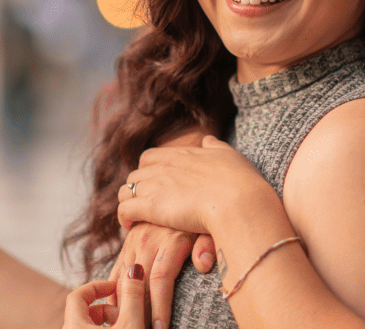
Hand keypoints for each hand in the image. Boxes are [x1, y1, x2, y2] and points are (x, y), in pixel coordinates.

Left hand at [63, 265, 145, 328]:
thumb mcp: (131, 323)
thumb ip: (132, 295)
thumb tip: (134, 271)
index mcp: (75, 326)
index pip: (77, 296)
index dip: (97, 287)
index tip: (113, 287)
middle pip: (83, 310)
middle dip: (107, 307)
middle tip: (124, 311)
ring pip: (88, 325)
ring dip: (109, 320)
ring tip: (127, 324)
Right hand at [104, 223, 216, 328]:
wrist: (183, 189)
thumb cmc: (202, 214)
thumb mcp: (209, 227)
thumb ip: (207, 246)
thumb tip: (203, 264)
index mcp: (170, 240)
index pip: (160, 280)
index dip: (159, 307)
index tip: (160, 328)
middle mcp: (149, 240)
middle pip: (139, 284)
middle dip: (140, 312)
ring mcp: (135, 241)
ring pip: (123, 279)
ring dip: (124, 304)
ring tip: (128, 325)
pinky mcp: (128, 242)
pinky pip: (116, 270)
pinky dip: (113, 290)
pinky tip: (115, 308)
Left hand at [117, 136, 276, 235]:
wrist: (238, 202)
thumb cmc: (240, 182)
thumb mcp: (230, 156)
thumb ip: (215, 147)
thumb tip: (208, 139)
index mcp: (183, 155)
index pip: (150, 157)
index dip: (149, 171)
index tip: (156, 184)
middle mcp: (165, 167)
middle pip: (136, 174)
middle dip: (137, 188)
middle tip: (145, 204)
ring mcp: (156, 186)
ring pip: (126, 191)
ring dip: (129, 202)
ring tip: (136, 217)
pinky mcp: (151, 207)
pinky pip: (124, 210)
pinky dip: (124, 218)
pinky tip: (131, 226)